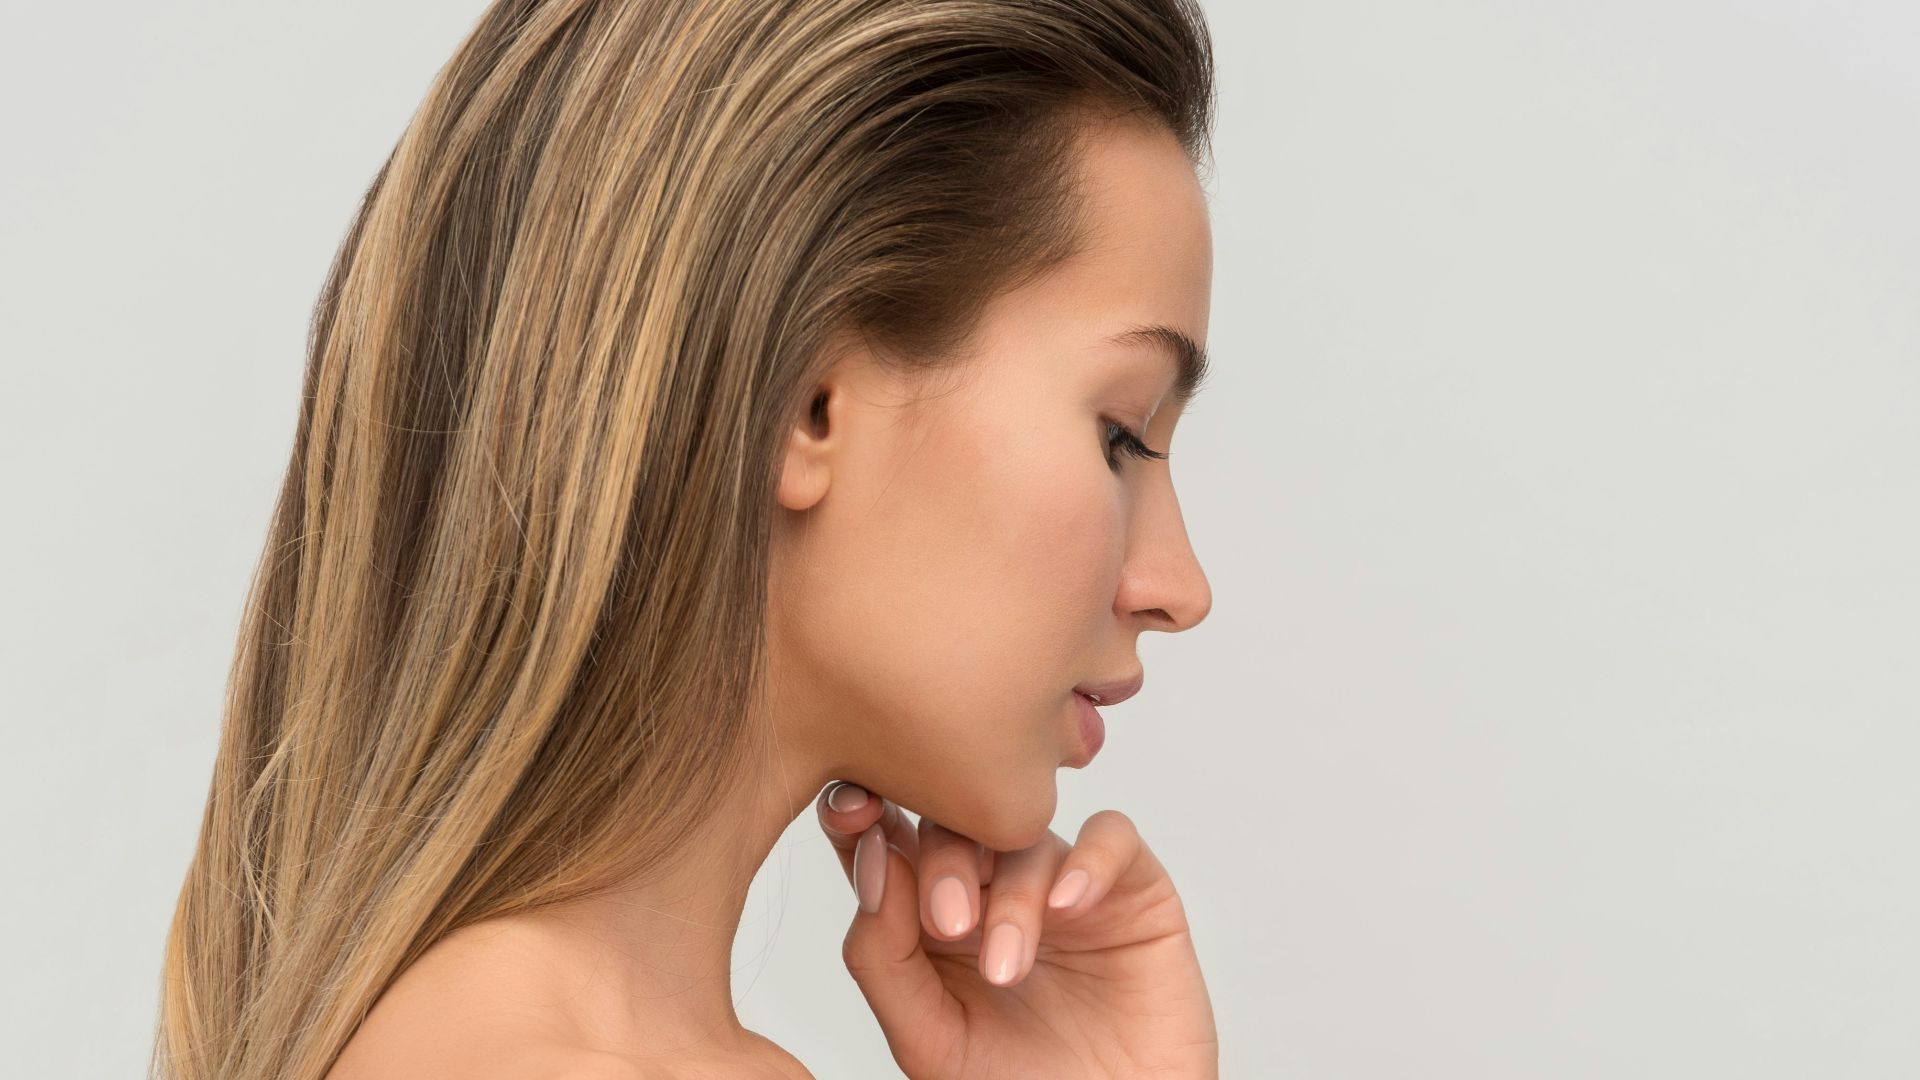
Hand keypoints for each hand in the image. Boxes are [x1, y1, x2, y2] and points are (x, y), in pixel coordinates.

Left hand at [814, 781, 1218, 1078]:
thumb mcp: (927, 1036)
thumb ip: (883, 955)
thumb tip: (872, 863)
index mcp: (931, 914)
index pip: (887, 837)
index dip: (863, 809)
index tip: (851, 816)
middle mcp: (993, 887)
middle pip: (956, 822)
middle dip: (941, 863)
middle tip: (948, 926)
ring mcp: (1062, 883)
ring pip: (1026, 834)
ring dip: (1011, 896)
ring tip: (1008, 969)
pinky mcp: (1133, 890)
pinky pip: (1112, 837)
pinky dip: (1089, 861)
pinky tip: (1070, 907)